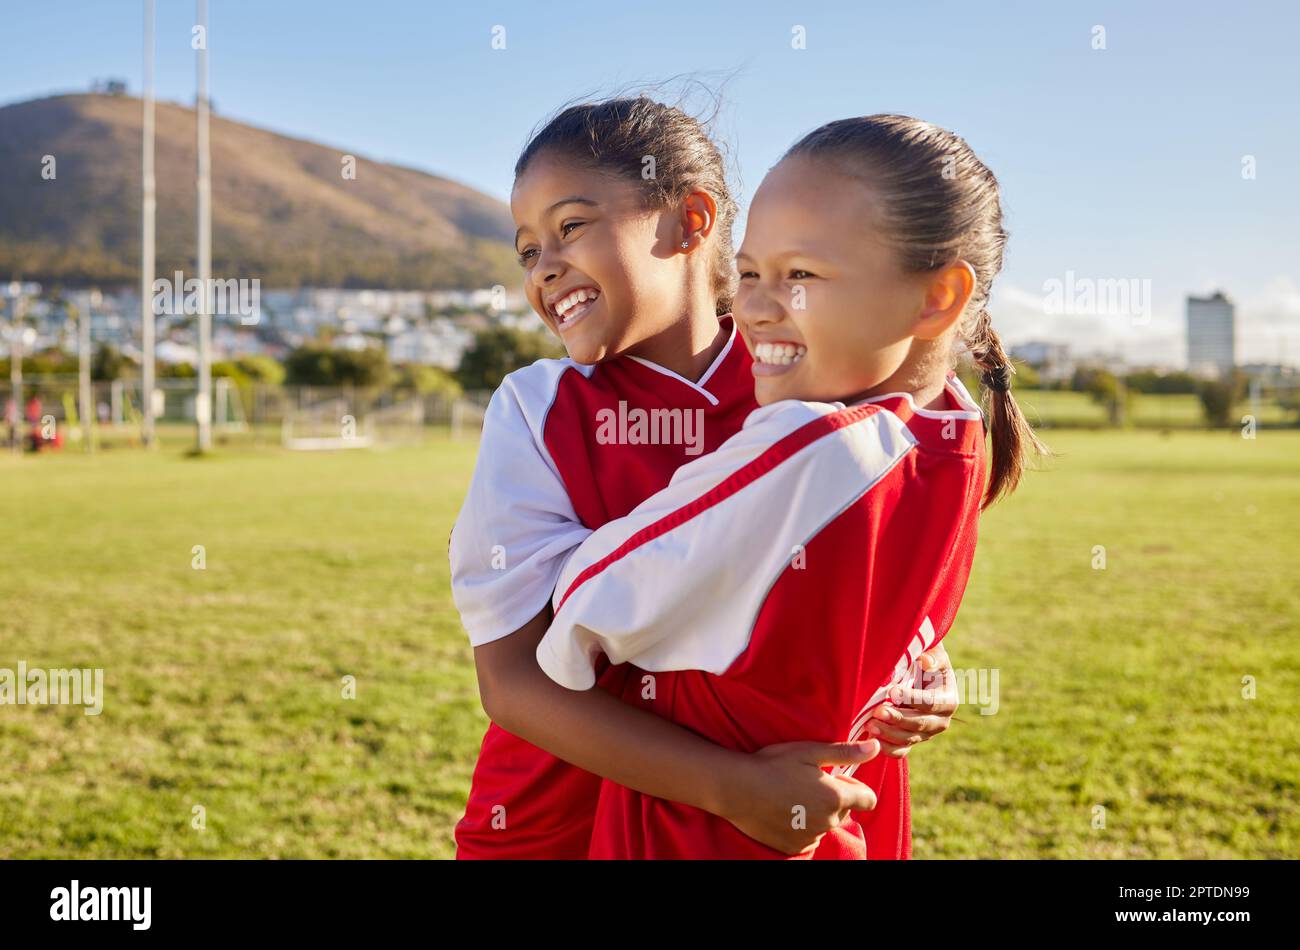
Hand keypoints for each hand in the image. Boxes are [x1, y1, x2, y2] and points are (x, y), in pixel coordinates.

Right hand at [724, 739, 881, 855]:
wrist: (736, 789)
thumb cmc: (772, 764)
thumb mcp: (809, 751)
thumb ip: (844, 752)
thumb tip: (875, 747)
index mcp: (836, 797)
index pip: (869, 799)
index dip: (855, 786)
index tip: (836, 777)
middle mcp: (828, 821)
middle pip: (845, 811)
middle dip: (834, 797)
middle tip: (808, 781)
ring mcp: (811, 836)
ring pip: (826, 823)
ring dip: (818, 812)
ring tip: (792, 795)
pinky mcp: (795, 846)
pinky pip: (809, 836)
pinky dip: (803, 825)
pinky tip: (784, 810)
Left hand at [865, 643, 958, 756]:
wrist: (920, 677)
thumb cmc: (926, 662)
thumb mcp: (934, 655)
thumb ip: (933, 657)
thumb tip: (925, 662)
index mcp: (948, 701)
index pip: (930, 703)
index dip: (912, 699)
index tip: (892, 692)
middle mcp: (941, 721)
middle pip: (919, 723)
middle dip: (897, 719)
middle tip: (877, 712)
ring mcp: (927, 734)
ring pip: (909, 739)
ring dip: (888, 734)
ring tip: (870, 725)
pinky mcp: (913, 741)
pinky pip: (901, 751)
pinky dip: (887, 748)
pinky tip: (872, 739)